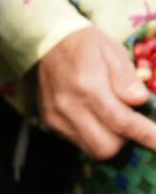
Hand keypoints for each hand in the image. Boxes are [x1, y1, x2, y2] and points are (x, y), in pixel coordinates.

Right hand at [37, 27, 155, 158]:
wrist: (47, 44)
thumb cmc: (86, 46)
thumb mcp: (114, 53)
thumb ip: (127, 79)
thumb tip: (140, 101)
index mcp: (89, 88)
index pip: (122, 122)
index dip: (146, 137)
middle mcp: (70, 108)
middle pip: (105, 147)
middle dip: (124, 141)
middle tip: (130, 122)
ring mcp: (57, 118)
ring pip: (91, 149)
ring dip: (109, 140)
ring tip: (112, 119)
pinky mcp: (50, 123)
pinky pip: (77, 142)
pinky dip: (92, 135)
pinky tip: (93, 117)